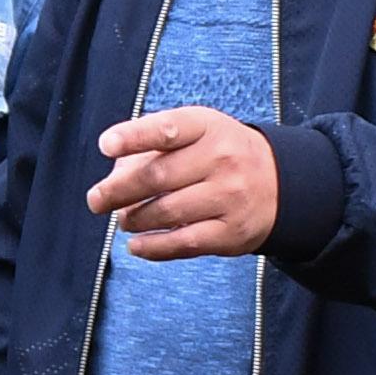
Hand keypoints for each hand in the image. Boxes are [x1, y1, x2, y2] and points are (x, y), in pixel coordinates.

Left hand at [86, 104, 277, 261]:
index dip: (134, 137)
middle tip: (96, 200)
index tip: (106, 145)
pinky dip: (152, 247)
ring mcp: (229, 197)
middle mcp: (221, 159)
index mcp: (207, 127)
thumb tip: (113, 179)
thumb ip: (153, 146)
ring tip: (124, 219)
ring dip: (134, 219)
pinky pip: (183, 243)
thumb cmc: (219, 153)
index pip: (167, 129)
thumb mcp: (196, 132)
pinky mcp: (231, 233)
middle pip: (158, 177)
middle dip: (118, 191)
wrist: (279, 182)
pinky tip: (135, 245)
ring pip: (166, 212)